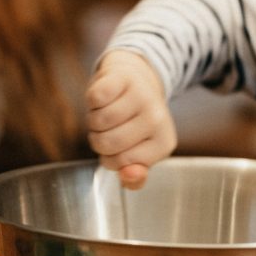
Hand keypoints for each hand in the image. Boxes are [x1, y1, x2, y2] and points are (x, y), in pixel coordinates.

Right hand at [84, 50, 175, 189]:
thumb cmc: (134, 122)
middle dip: (98, 139)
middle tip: (109, 129)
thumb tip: (127, 175)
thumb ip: (134, 177)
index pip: (121, 163)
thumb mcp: (139, 154)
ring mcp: (142, 96)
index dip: (110, 158)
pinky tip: (104, 98)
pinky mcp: (124, 77)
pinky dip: (92, 101)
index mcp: (164, 143)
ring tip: (106, 112)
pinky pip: (94, 99)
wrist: (135, 80)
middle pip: (107, 143)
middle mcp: (157, 119)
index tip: (119, 146)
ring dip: (93, 120)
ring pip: (98, 121)